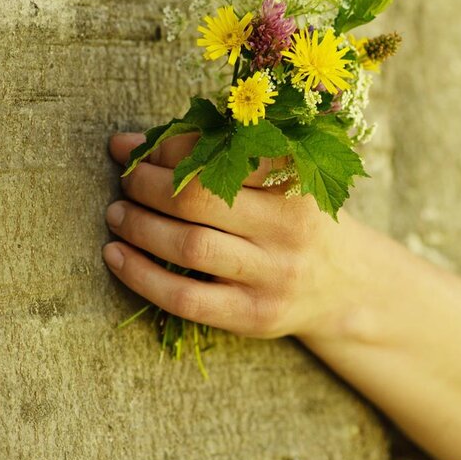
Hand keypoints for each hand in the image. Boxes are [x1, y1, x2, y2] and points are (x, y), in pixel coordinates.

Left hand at [102, 132, 343, 339]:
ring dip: (139, 226)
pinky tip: (116, 256)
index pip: (225, 153)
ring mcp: (274, 275)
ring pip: (190, 247)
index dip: (172, 148)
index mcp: (297, 182)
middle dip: (147, 185)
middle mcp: (290, 228)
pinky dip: (140, 275)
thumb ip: (216, 158)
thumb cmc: (294, 220)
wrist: (344, 285)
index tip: (140, 148)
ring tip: (117, 213)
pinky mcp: (254, 315)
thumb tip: (128, 145)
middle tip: (126, 180)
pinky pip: (185, 298)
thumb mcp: (277, 181)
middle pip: (200, 199)